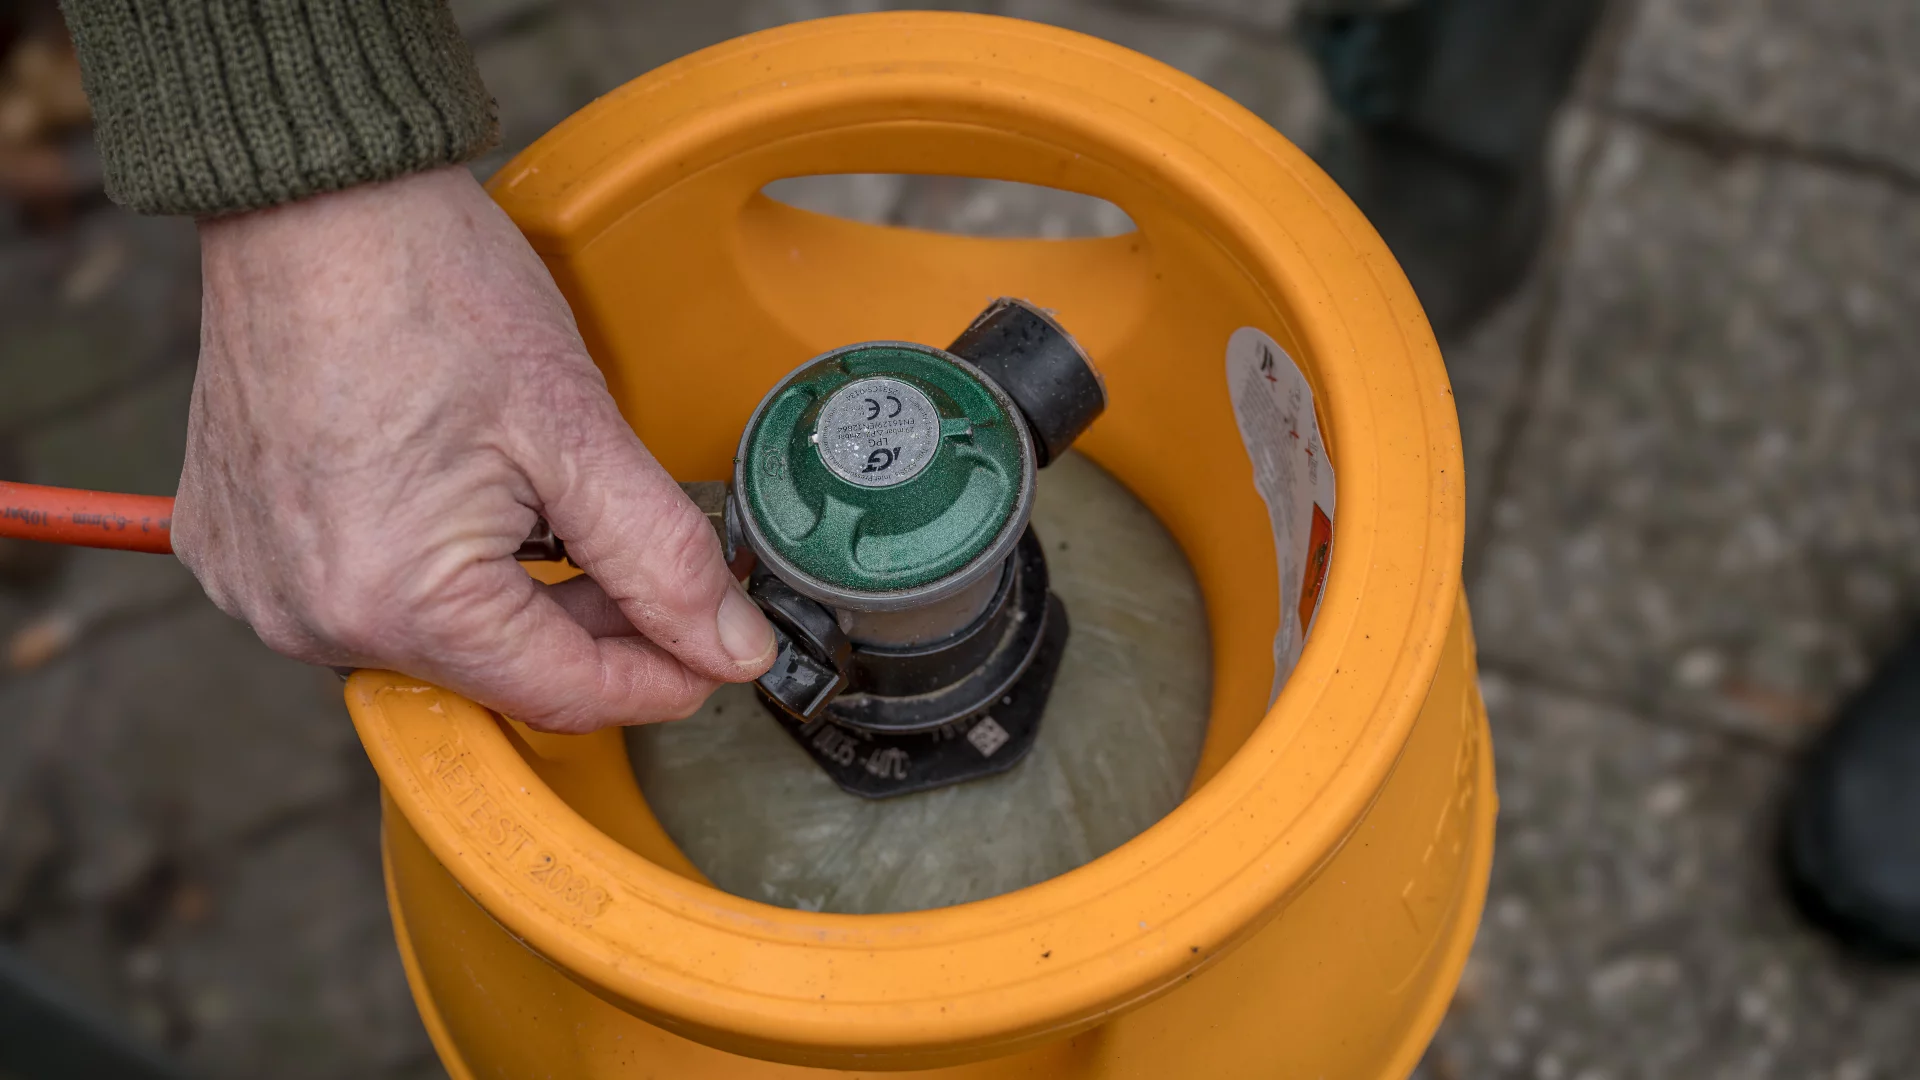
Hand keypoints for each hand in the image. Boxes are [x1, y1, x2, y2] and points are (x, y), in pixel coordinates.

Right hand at [176, 166, 774, 732]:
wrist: (309, 198)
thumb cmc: (429, 287)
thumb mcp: (579, 431)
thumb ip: (664, 558)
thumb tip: (730, 647)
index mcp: (397, 601)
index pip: (565, 693)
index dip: (663, 678)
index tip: (719, 652)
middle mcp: (310, 618)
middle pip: (501, 670)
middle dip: (592, 626)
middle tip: (656, 562)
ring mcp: (261, 586)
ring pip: (437, 639)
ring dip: (514, 595)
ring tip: (550, 505)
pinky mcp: (236, 548)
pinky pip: (363, 595)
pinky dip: (432, 566)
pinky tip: (466, 496)